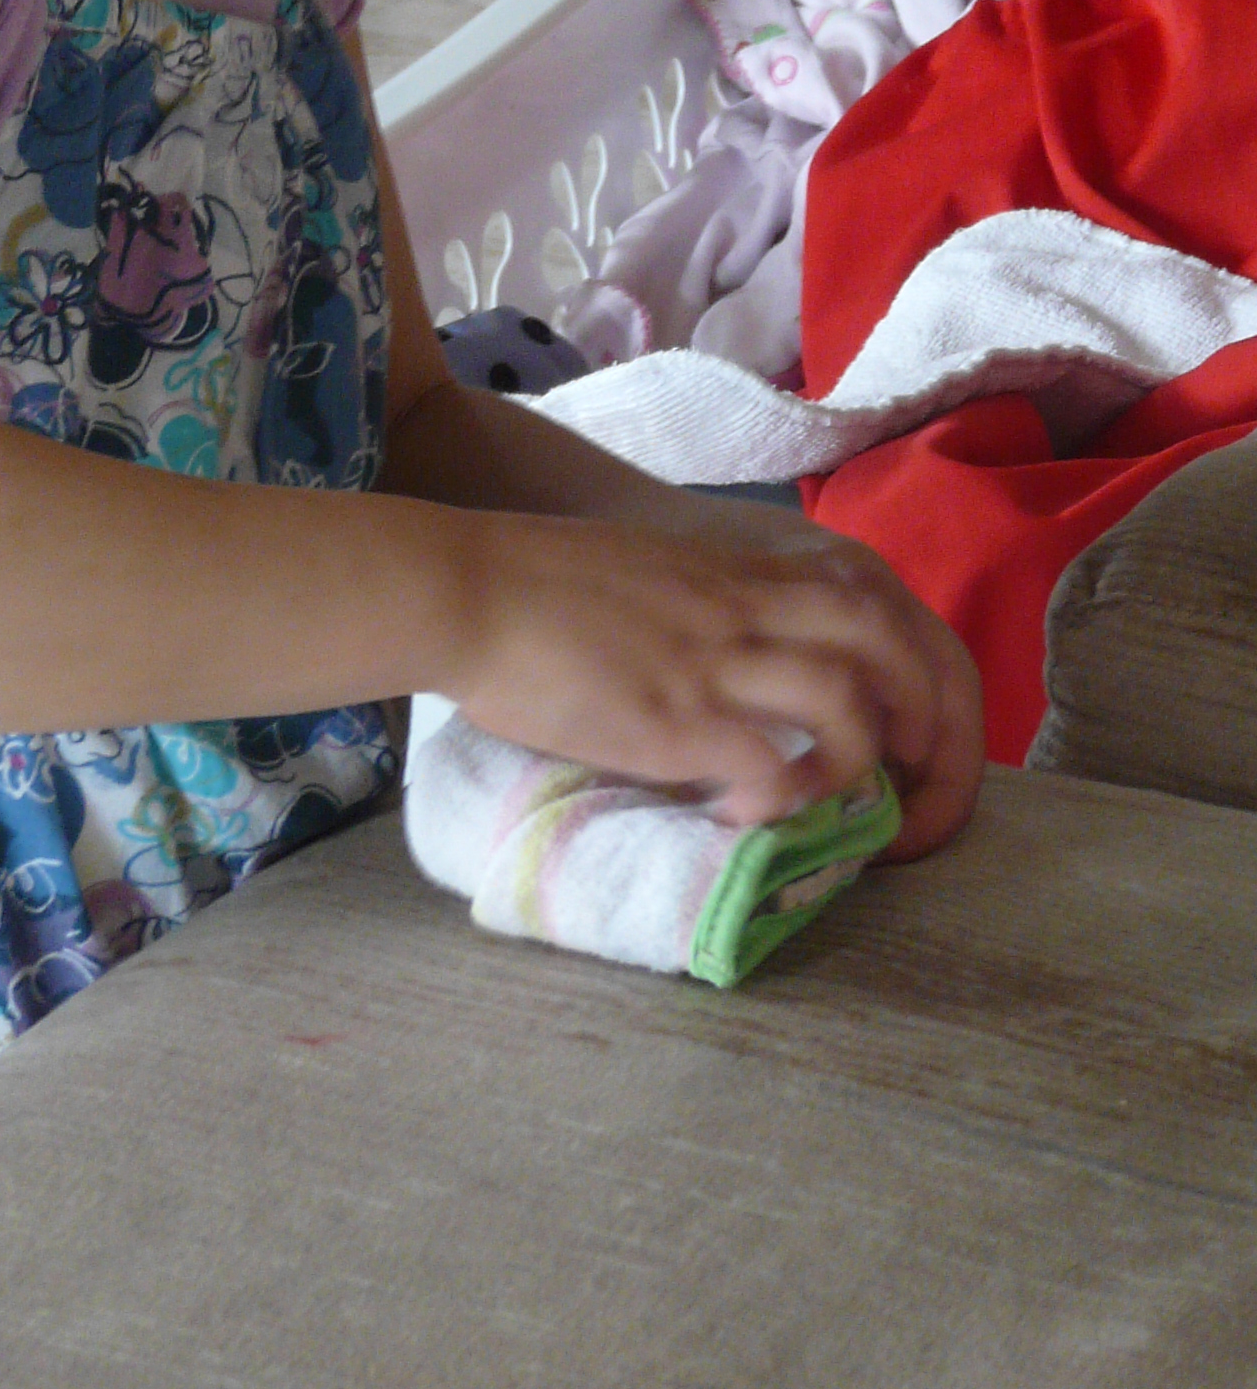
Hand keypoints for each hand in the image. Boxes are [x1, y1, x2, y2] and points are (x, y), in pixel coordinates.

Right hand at [442, 510, 984, 844]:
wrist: (467, 588)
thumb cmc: (529, 580)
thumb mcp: (642, 568)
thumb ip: (693, 598)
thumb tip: (712, 647)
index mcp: (734, 572)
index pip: (863, 596)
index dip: (903, 657)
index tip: (897, 709)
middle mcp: (743, 612)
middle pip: (887, 644)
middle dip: (920, 712)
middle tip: (904, 768)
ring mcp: (713, 664)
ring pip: (847, 704)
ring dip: (857, 765)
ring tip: (829, 803)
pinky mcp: (675, 719)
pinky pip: (769, 767)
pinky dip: (778, 804)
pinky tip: (743, 820)